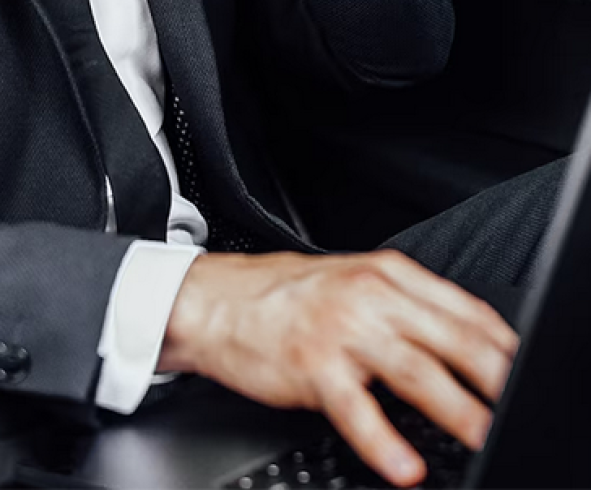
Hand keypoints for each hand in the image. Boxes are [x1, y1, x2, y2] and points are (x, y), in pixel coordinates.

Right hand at [159, 249, 518, 487]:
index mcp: (387, 274)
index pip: (461, 308)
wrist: (217, 301)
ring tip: (482, 434)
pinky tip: (404, 464)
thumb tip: (464, 342)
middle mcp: (369, 296)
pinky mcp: (311, 366)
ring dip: (455, 408)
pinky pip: (356, 409)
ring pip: (414, 370)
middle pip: (448, 338)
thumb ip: (406, 305)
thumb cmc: (288, 297)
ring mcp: (341, 330)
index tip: (522, 370)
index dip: (499, 343)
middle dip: (491, 376)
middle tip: (516, 404)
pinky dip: (384, 440)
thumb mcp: (355, 282)